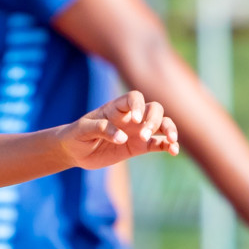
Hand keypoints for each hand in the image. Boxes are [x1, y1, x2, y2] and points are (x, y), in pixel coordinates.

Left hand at [60, 91, 178, 169]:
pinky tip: (174, 151)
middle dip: (154, 120)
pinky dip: (169, 145)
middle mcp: (131, 117)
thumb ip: (101, 129)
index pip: (134, 97)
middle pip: (154, 109)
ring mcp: (137, 131)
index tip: (136, 120)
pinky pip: (160, 143)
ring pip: (162, 124)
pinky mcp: (140, 146)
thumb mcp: (83, 130)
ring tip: (170, 141)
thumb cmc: (76, 135)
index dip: (139, 106)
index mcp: (116, 108)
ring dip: (169, 130)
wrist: (74, 151)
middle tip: (143, 136)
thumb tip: (122, 137)